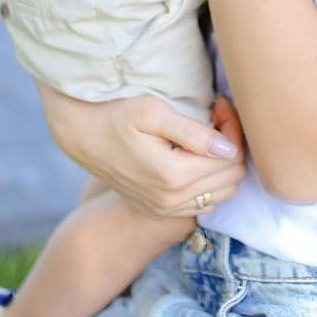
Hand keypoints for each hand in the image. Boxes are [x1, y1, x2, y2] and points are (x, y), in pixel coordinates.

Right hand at [37, 83, 247, 218]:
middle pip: (232, 178)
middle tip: (213, 118)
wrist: (84, 137)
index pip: (232, 158)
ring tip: (204, 137)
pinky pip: (203, 204)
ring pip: (222, 194)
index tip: (218, 106)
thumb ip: (194, 132)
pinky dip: (209, 182)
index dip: (232, 127)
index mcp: (174, 175)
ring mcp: (165, 210)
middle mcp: (172, 200)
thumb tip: (229, 149)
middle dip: (230, 146)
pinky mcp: (160, 211)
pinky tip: (193, 157)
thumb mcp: (153, 113)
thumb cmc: (117, 116)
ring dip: (222, 165)